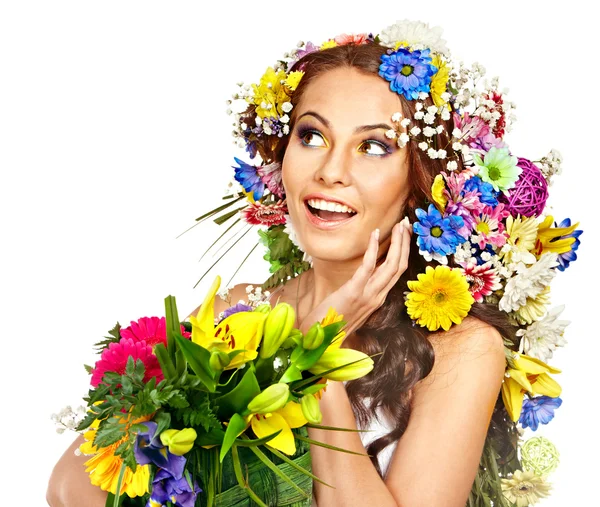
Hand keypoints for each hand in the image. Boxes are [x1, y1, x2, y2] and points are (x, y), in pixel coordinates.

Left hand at [298, 217, 412, 338]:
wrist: (319, 340)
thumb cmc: (330, 322)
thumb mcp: (351, 306)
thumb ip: (360, 293)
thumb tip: (362, 277)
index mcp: (377, 299)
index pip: (398, 272)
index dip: (404, 252)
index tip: (405, 234)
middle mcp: (377, 297)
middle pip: (400, 266)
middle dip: (405, 243)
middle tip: (406, 223)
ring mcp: (368, 295)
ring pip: (391, 265)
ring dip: (397, 242)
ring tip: (398, 224)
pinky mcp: (354, 291)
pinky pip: (368, 266)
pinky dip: (373, 248)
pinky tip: (375, 234)